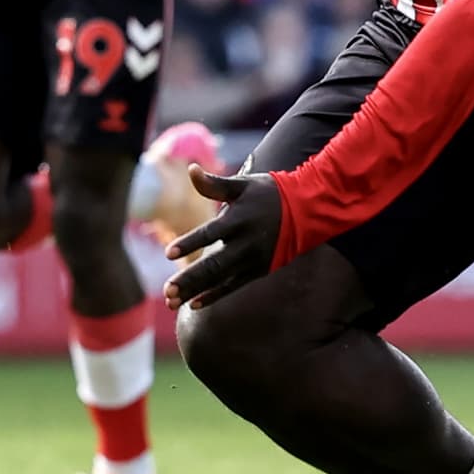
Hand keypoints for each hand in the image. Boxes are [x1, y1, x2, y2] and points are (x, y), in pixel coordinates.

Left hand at [163, 167, 282, 308]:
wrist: (305, 212)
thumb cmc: (268, 195)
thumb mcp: (242, 185)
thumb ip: (214, 184)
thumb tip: (191, 169)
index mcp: (239, 219)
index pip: (210, 234)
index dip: (190, 243)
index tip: (168, 253)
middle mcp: (245, 243)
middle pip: (214, 265)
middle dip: (190, 279)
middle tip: (167, 290)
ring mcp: (252, 260)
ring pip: (220, 280)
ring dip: (195, 291)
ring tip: (171, 301)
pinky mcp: (257, 271)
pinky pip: (232, 287)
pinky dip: (214, 296)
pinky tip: (194, 304)